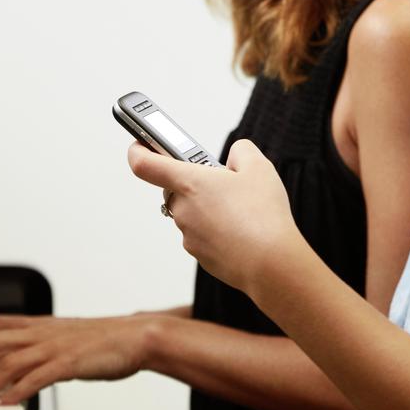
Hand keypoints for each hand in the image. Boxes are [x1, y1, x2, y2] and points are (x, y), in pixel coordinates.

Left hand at [0, 313, 156, 405]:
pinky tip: (2, 406)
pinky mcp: (68, 363)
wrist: (136, 336)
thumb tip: (17, 366)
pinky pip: (34, 377)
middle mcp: (42, 333)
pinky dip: (13, 393)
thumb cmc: (104, 341)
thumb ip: (39, 347)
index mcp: (39, 325)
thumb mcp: (64, 338)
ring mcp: (54, 346)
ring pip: (7, 361)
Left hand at [128, 139, 309, 295]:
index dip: (138, 150)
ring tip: (241, 209)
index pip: (144, 164)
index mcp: (189, 182)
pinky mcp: (199, 255)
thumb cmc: (263, 215)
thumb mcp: (259, 167)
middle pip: (175, 189)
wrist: (271, 264)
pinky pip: (202, 235)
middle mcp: (182, 209)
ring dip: (208, 208)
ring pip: (191, 213)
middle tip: (223, 182)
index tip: (139, 144)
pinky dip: (217, 230)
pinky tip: (242, 230)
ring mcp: (188, 235)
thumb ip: (241, 151)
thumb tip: (235, 155)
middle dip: (195, 183)